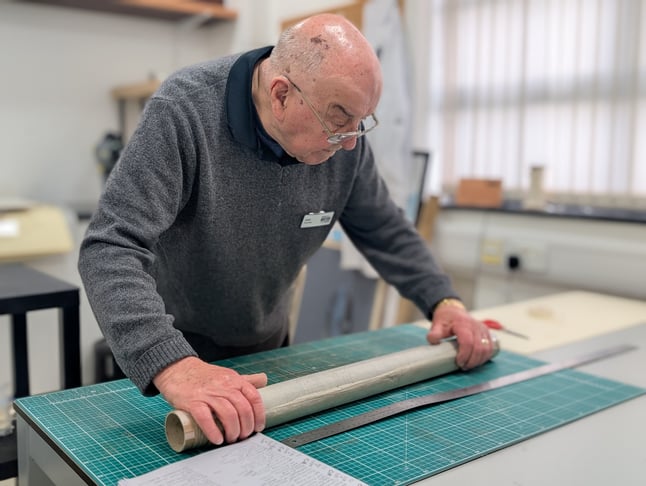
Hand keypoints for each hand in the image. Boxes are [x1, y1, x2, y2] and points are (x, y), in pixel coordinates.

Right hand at [153, 356, 267, 444]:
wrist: (177, 368)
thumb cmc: (204, 375)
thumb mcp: (227, 374)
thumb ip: (245, 379)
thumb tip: (264, 380)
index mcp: (234, 380)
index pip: (254, 397)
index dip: (259, 415)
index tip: (258, 427)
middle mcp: (224, 386)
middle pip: (242, 408)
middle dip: (246, 427)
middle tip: (242, 436)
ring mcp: (208, 393)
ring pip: (228, 414)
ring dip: (232, 431)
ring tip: (231, 439)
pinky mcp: (192, 401)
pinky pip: (205, 418)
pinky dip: (213, 431)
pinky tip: (217, 439)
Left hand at [426, 304, 495, 369]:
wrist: (453, 310)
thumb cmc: (445, 319)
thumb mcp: (437, 325)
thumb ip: (434, 333)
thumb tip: (433, 342)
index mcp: (462, 324)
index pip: (468, 342)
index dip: (464, 355)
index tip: (459, 363)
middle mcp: (475, 326)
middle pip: (479, 347)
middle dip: (472, 361)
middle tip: (463, 367)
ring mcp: (482, 329)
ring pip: (487, 348)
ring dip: (479, 360)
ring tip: (469, 365)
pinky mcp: (487, 332)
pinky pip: (490, 347)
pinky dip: (486, 356)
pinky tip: (478, 361)